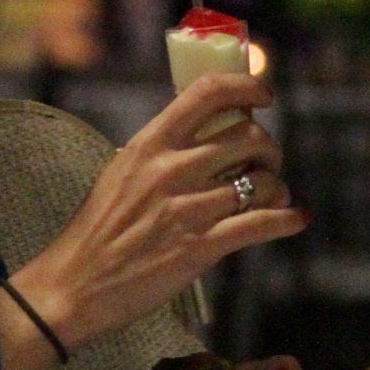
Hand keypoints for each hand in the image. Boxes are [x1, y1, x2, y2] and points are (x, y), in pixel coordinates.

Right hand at [18, 73, 304, 351]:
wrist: (75, 283)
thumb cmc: (97, 230)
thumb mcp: (121, 172)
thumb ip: (162, 150)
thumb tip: (207, 131)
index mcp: (149, 144)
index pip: (208, 93)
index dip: (247, 86)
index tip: (263, 94)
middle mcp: (171, 169)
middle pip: (248, 136)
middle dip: (269, 148)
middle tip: (266, 161)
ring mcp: (187, 209)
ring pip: (260, 181)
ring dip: (276, 187)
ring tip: (271, 196)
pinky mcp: (200, 248)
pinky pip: (260, 224)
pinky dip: (286, 220)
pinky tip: (294, 219)